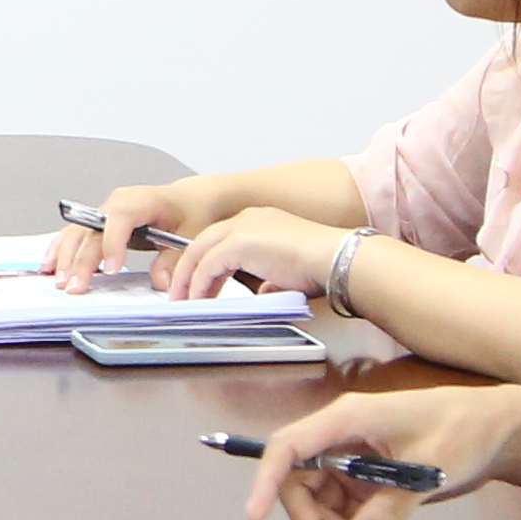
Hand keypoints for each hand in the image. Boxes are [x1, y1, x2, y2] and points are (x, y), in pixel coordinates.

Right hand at [53, 179, 212, 287]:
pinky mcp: (98, 222)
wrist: (187, 201)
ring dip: (65, 257)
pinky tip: (50, 267)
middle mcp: (117, 202)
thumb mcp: (191, 235)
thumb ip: (174, 260)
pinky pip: (75, 234)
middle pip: (92, 230)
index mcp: (142, 200)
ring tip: (59, 281)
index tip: (111, 269)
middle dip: (81, 259)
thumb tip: (159, 281)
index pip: (121, 217)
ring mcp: (104, 211)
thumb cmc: (189, 213)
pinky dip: (61, 250)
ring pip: (77, 232)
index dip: (113, 242)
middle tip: (75, 286)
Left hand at [160, 203, 351, 304]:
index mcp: (260, 221)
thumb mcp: (290, 273)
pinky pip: (208, 265)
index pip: (221, 239)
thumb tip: (265, 290)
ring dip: (188, 278)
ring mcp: (243, 227)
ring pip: (199, 251)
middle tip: (181, 294)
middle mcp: (248, 219)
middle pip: (202, 242)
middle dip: (188, 270)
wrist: (339, 259)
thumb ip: (273, 278)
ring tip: (185, 301)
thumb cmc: (324, 267)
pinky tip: (199, 300)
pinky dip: (199, 283)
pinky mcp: (240, 242)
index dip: (206, 263)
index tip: (199, 285)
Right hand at [244, 385, 520, 519]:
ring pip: (324, 504)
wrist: (499, 427)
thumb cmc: (465, 428)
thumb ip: (391, 507)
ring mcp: (355, 460)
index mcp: (347, 420)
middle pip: (301, 484)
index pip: (289, 447)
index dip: (265, 479)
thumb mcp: (430, 468)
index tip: (255, 514)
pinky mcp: (370, 478)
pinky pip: (350, 511)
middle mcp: (342, 439)